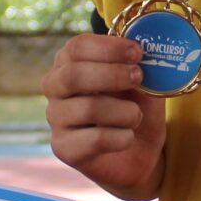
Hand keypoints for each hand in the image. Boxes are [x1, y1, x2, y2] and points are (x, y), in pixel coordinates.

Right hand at [43, 33, 166, 199]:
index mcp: (70, 63)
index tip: (137, 52)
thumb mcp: (143, 83)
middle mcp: (55, 88)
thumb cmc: (135, 108)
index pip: (77, 47)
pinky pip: (95, 139)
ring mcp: (56, 118)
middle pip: (72, 75)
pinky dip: (122, 137)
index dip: (108, 48)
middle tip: (138, 77)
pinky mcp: (63, 148)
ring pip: (88, 109)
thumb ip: (140, 67)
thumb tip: (145, 52)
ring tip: (137, 116)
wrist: (137, 153)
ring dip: (124, 112)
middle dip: (112, 75)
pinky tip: (128, 137)